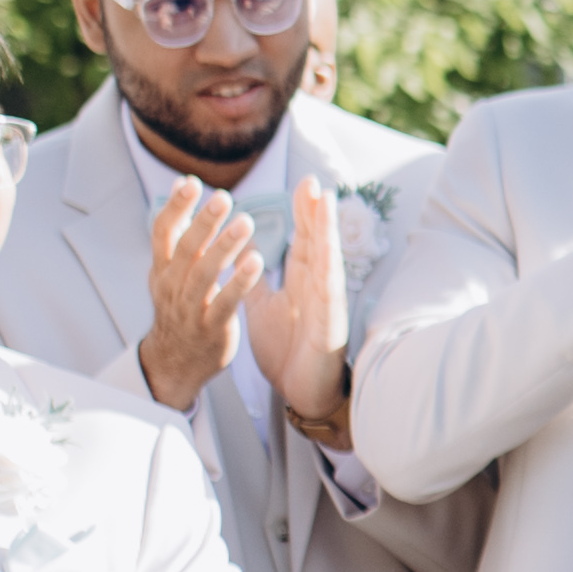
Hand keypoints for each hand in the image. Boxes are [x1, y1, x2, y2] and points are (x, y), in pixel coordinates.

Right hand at [137, 176, 260, 409]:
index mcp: (163, 269)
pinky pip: (225, 303)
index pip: (163, 232)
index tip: (191, 182)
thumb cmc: (180, 306)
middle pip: (185, 249)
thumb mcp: (172, 269)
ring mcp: (189, 308)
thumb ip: (180, 230)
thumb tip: (183, 183)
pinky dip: (240, 282)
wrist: (175, 361)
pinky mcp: (211, 327)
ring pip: (204, 273)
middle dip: (203, 222)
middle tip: (223, 198)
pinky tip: (257, 262)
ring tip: (246, 223)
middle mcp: (171, 286)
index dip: (175, 207)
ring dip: (225, 247)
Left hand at [245, 177, 352, 437]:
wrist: (300, 390)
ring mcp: (326, 303)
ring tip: (325, 202)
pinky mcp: (329, 322)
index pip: (304, 240)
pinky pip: (326, 291)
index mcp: (302, 282)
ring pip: (327, 258)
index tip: (303, 186)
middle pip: (318, 242)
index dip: (303, 213)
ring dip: (327, 230)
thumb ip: (255, 281)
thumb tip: (243, 255)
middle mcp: (318, 287)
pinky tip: (325, 248)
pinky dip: (326, 267)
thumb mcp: (262, 309)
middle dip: (316, 212)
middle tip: (314, 181)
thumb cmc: (288, 351)